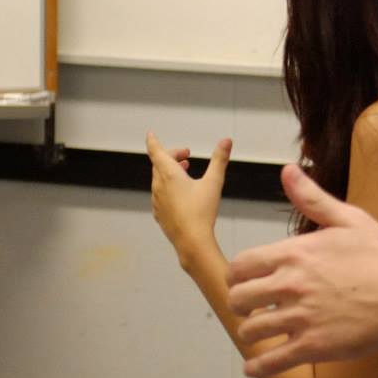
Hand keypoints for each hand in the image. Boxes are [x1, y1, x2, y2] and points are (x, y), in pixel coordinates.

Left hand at [147, 133, 230, 259]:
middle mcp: (159, 186)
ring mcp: (157, 201)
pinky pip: (160, 194)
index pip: (156, 152)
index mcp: (169, 175)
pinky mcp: (159, 213)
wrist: (192, 242)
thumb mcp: (214, 182)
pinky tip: (181, 194)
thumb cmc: (202, 211)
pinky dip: (168, 187)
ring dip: (170, 171)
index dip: (153, 141)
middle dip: (172, 156)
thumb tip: (226, 141)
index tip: (150, 135)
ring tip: (185, 172)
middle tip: (187, 156)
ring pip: (159, 179)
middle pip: (160, 164)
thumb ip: (219, 160)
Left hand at [226, 165, 377, 375]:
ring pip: (252, 331)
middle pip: (239, 300)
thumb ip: (313, 199)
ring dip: (252, 333)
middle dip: (241, 304)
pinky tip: (255, 367)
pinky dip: (258, 367)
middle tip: (251, 308)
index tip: (243, 282)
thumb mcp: (350, 219)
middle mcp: (291, 285)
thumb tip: (288, 171)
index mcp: (295, 254)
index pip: (241, 266)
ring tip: (260, 332)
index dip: (237, 276)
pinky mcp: (312, 346)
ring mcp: (300, 318)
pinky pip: (271, 362)